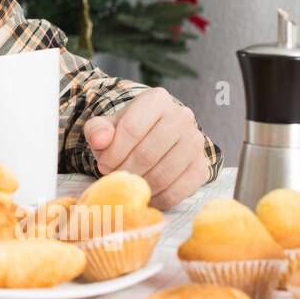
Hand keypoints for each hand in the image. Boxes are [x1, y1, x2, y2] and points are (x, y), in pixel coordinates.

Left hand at [82, 87, 208, 209]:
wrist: (153, 139)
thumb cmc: (126, 132)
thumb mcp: (106, 126)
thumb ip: (97, 130)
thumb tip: (100, 140)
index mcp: (156, 100)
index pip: (132, 129)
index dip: (114, 153)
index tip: (103, 165)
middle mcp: (181, 116)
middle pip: (148, 153)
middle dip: (126, 171)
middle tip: (115, 178)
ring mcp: (196, 141)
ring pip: (164, 173)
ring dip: (141, 185)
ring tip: (129, 185)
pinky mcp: (202, 166)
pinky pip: (179, 190)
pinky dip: (158, 198)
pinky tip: (146, 195)